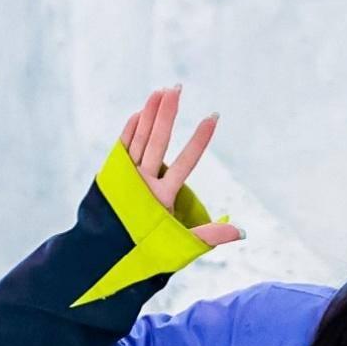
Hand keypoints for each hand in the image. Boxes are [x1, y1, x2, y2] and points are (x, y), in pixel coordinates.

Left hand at [122, 86, 243, 246]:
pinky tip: (139, 113)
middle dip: (167, 113)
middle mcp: (142, 184)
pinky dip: (130, 130)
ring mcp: (126, 178)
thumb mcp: (179, 246)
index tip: (213, 117)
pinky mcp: (112, 176)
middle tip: (177, 88)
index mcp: (161, 199)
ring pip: (140, 140)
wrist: (104, 258)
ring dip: (150, 114)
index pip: (185, 163)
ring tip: (161, 91)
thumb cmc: (147, 253)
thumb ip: (210, 236)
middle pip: (157, 142)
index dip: (200, 139)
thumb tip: (242, 233)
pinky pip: (122, 148)